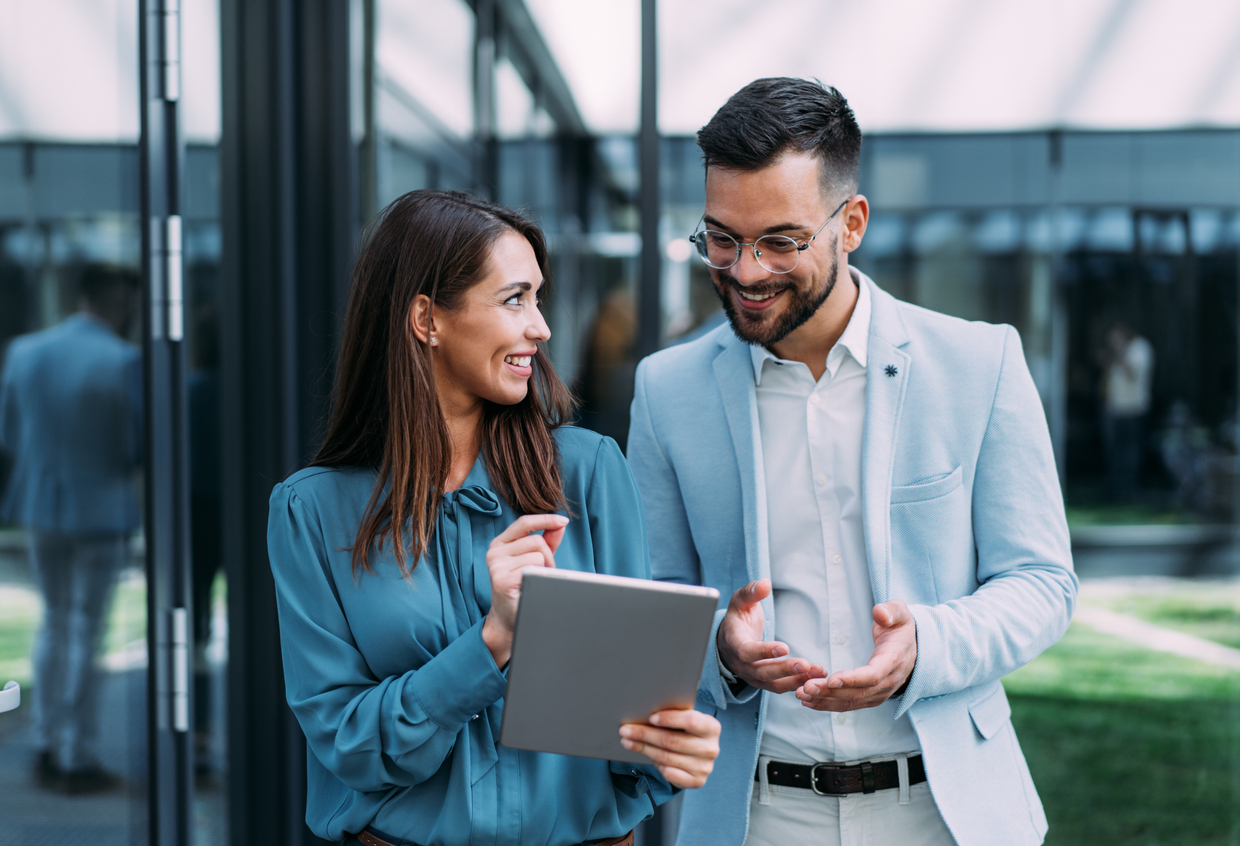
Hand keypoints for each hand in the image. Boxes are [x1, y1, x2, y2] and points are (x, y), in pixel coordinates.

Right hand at [481, 514, 567, 667]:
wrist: (508, 619)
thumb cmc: (522, 587)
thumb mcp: (534, 560)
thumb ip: (547, 541)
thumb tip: (560, 524)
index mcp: (500, 544)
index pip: (524, 523)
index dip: (545, 519)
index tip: (563, 520)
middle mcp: (494, 552)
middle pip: (537, 541)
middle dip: (548, 557)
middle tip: (543, 574)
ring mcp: (496, 566)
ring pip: (538, 555)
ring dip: (545, 569)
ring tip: (536, 581)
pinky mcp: (502, 580)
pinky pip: (533, 569)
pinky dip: (539, 577)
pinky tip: (530, 587)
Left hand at [619, 708, 720, 788]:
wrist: (697, 755)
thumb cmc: (686, 731)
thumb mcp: (685, 720)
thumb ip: (673, 715)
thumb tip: (642, 709)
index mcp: (711, 727)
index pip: (691, 720)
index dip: (670, 718)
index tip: (651, 717)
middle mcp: (711, 748)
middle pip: (672, 740)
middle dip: (645, 734)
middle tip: (625, 730)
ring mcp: (705, 767)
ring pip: (666, 757)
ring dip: (643, 748)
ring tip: (627, 741)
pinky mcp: (697, 781)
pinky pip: (669, 773)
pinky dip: (656, 764)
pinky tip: (645, 755)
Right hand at [717, 579, 824, 692]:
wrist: (728, 640)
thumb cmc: (737, 618)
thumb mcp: (740, 601)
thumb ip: (751, 592)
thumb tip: (764, 583)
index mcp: (734, 643)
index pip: (747, 652)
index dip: (764, 651)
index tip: (784, 647)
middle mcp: (741, 665)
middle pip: (762, 672)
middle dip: (785, 670)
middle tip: (806, 664)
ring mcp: (752, 676)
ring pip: (773, 684)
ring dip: (796, 680)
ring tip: (817, 672)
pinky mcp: (763, 682)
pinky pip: (780, 687)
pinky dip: (797, 683)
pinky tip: (815, 677)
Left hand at [795, 601, 916, 710]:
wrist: (912, 649)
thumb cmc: (900, 628)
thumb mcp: (900, 613)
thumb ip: (891, 611)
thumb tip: (879, 613)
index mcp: (893, 661)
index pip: (873, 675)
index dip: (852, 679)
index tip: (831, 679)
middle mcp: (887, 683)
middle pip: (857, 693)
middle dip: (830, 692)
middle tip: (805, 687)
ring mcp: (879, 693)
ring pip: (851, 702)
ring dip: (825, 700)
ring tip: (801, 695)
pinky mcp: (870, 698)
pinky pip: (849, 704)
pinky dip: (828, 705)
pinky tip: (809, 702)